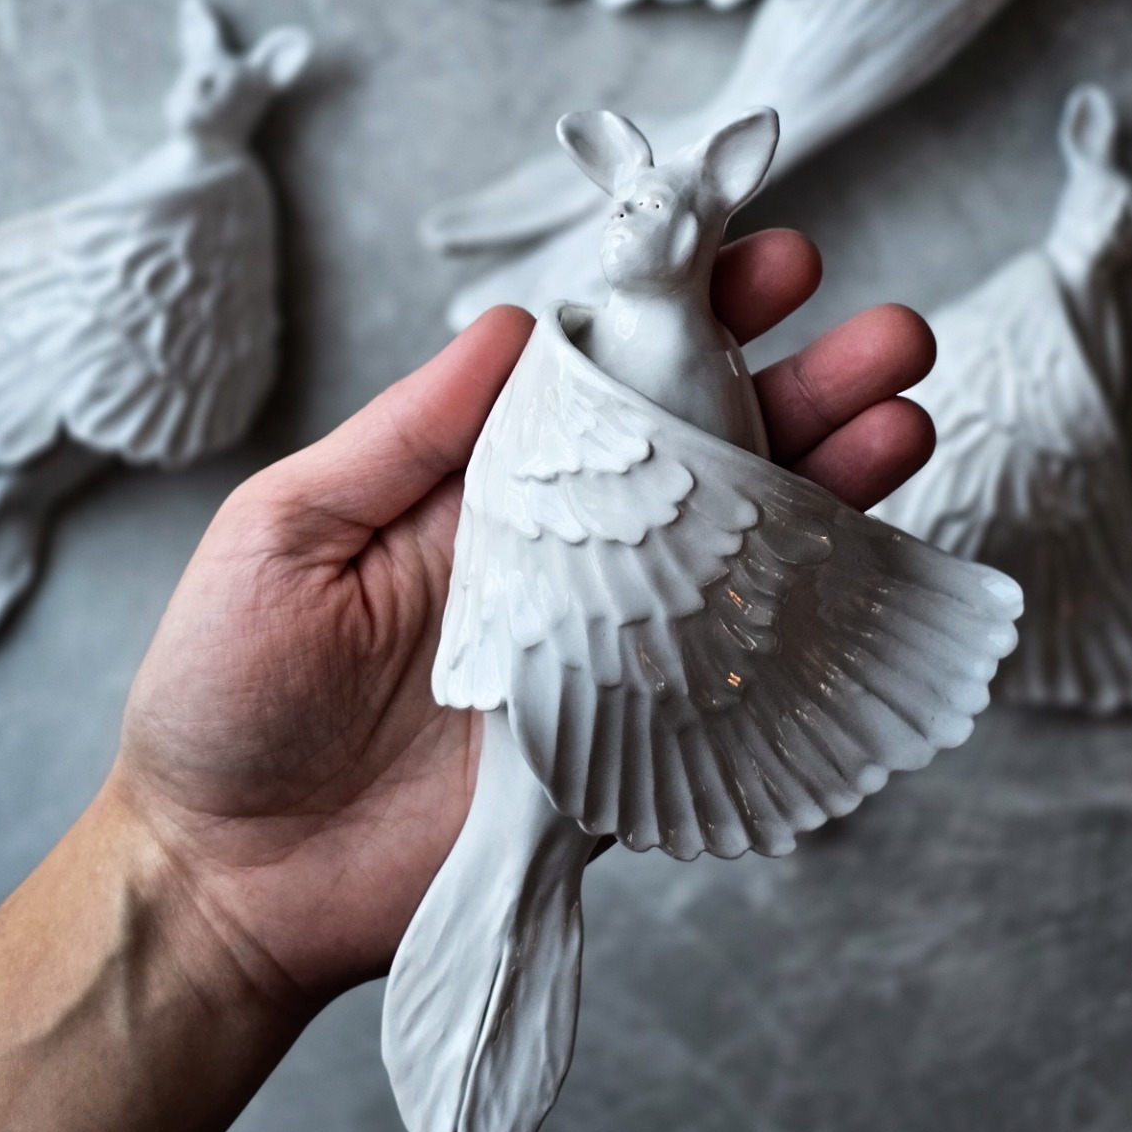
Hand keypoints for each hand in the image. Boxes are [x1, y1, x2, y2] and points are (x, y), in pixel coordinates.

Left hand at [114, 231, 936, 1011]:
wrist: (226, 876)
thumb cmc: (229, 687)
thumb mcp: (289, 528)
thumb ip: (405, 432)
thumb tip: (516, 321)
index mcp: (489, 483)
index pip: (612, 377)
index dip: (690, 313)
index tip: (766, 255)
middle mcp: (566, 551)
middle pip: (706, 452)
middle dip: (802, 386)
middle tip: (888, 334)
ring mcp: (606, 645)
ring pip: (741, 550)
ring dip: (829, 485)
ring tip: (905, 420)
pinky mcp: (626, 742)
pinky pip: (731, 677)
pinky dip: (804, 629)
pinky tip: (863, 575)